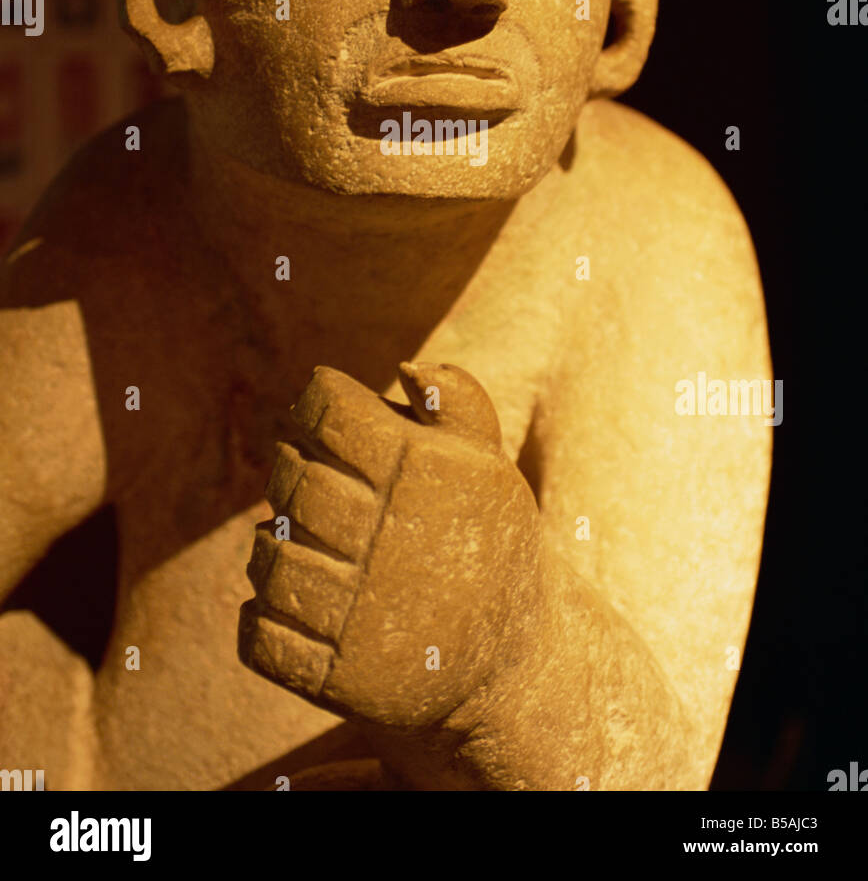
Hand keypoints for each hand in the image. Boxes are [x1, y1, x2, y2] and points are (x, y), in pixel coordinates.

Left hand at [238, 362, 541, 730]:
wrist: (513, 666)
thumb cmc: (488, 545)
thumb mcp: (488, 470)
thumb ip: (457, 404)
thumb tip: (406, 365)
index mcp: (423, 479)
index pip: (331, 414)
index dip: (314, 403)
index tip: (322, 413)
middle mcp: (390, 543)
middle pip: (293, 483)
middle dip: (289, 470)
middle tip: (308, 475)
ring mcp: (361, 617)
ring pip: (268, 556)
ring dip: (272, 542)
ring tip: (300, 539)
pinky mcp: (340, 680)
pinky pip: (259, 636)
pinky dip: (262, 615)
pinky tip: (293, 601)